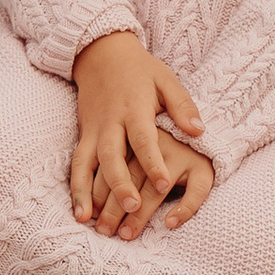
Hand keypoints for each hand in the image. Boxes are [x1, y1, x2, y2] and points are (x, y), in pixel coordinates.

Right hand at [70, 31, 206, 240]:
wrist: (102, 54)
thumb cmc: (141, 70)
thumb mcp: (165, 80)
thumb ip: (182, 106)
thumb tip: (198, 131)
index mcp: (135, 108)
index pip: (144, 139)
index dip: (153, 162)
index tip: (165, 185)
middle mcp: (111, 122)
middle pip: (112, 156)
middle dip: (119, 184)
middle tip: (131, 208)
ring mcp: (93, 130)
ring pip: (87, 163)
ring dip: (86, 193)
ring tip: (90, 220)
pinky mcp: (83, 135)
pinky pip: (76, 164)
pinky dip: (75, 189)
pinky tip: (79, 213)